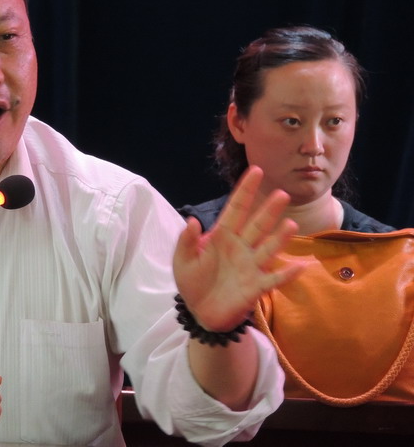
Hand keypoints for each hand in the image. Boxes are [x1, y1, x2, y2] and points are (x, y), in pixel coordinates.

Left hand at [173, 166, 300, 331]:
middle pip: (257, 224)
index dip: (245, 190)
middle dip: (268, 210)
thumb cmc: (192, 282)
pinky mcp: (256, 287)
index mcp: (222, 236)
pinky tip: (300, 266)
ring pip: (268, 248)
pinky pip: (274, 279)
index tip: (256, 170)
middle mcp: (241, 247)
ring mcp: (251, 266)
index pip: (236, 208)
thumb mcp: (182, 260)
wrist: (200, 312)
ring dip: (280, 237)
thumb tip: (192, 220)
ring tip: (291, 224)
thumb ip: (186, 241)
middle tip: (281, 193)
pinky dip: (287, 274)